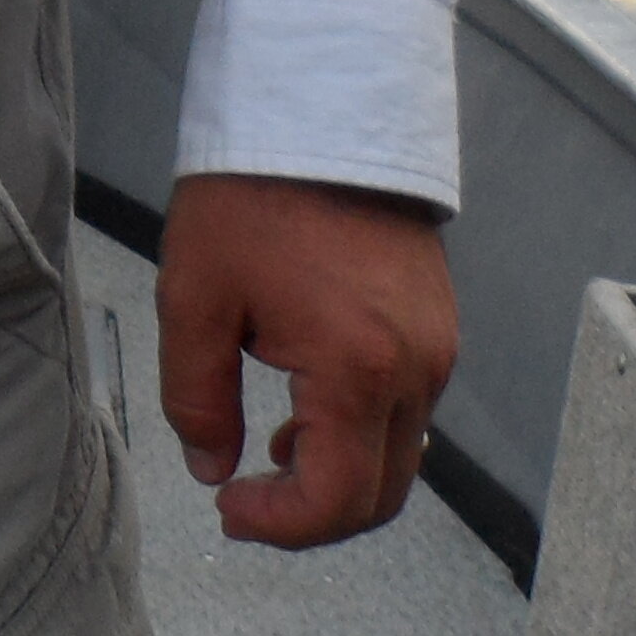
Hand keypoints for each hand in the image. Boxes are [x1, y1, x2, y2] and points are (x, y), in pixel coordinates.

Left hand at [155, 170, 456, 549]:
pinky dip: (363, 430)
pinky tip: (308, 401)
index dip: (280, 526)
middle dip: (312, 515)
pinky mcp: (440, 325)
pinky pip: (410, 409)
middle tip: (248, 496)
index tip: (228, 507)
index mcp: (356, 368)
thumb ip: (197, 398)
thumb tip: (212, 469)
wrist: (321, 108)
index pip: (337, 501)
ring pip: (401, 456)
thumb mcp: (195, 297)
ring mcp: (438, 347)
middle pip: (382, 495)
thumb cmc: (252, 196)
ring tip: (273, 444)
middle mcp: (416, 369)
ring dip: (340, 472)